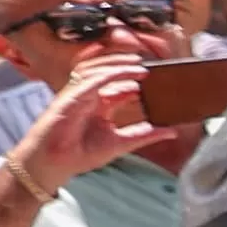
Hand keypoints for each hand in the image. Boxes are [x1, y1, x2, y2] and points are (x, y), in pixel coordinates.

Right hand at [8, 49, 150, 192]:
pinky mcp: (69, 98)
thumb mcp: (121, 142)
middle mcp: (89, 97)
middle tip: (145, 64)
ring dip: (116, 65)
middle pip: (106, 72)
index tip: (152, 76)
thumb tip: (172, 131)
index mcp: (100, 105)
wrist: (55, 163)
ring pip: (96, 70)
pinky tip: (119, 73)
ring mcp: (77, 95)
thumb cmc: (80, 153)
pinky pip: (87, 81)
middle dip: (124, 65)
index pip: (118, 86)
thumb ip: (145, 135)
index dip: (133, 79)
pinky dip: (104, 75)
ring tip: (136, 64)